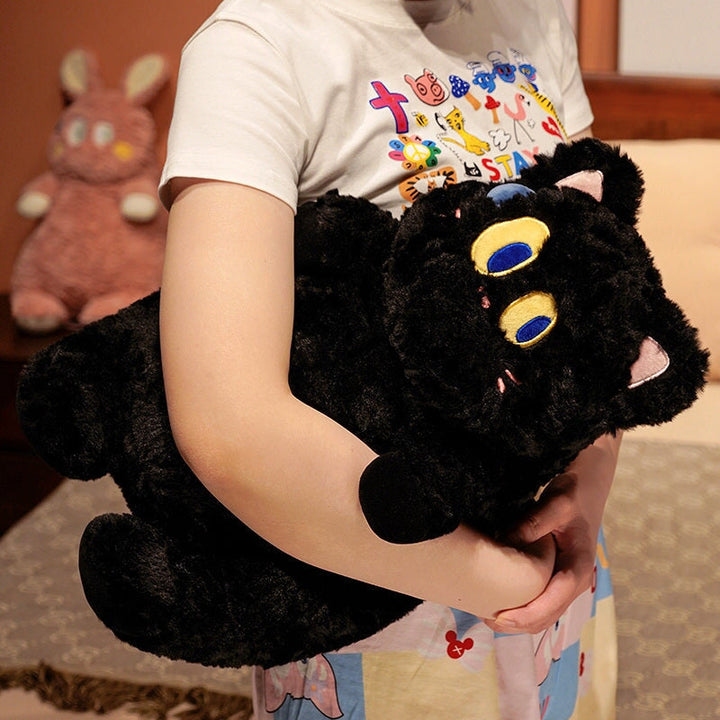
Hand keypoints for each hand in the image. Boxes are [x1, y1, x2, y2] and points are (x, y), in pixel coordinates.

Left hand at [485, 433, 620, 634]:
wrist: (587, 488)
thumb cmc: (574, 494)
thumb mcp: (556, 503)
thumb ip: (533, 522)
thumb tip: (505, 540)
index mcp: (580, 566)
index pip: (554, 600)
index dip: (527, 614)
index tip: (500, 617)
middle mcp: (577, 580)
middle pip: (548, 616)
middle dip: (518, 623)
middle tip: (484, 618)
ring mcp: (568, 582)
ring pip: (544, 614)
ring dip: (519, 620)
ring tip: (487, 614)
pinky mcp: (558, 578)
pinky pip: (541, 603)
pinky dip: (522, 609)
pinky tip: (500, 602)